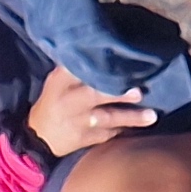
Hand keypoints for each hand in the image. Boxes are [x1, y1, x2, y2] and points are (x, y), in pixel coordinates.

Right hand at [25, 64, 154, 161]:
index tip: (121, 60)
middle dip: (117, 93)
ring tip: (152, 116)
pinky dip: (124, 130)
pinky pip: (108, 134)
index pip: (78, 69)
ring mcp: (78, 123)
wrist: (39, 137)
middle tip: (139, 92)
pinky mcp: (84, 140)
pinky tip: (141, 126)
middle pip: (95, 95)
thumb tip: (104, 51)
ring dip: (130, 117)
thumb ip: (76, 69)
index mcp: (60, 82)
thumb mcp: (57, 81)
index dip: (98, 65)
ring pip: (107, 118)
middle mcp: (69, 101)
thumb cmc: (54, 101)